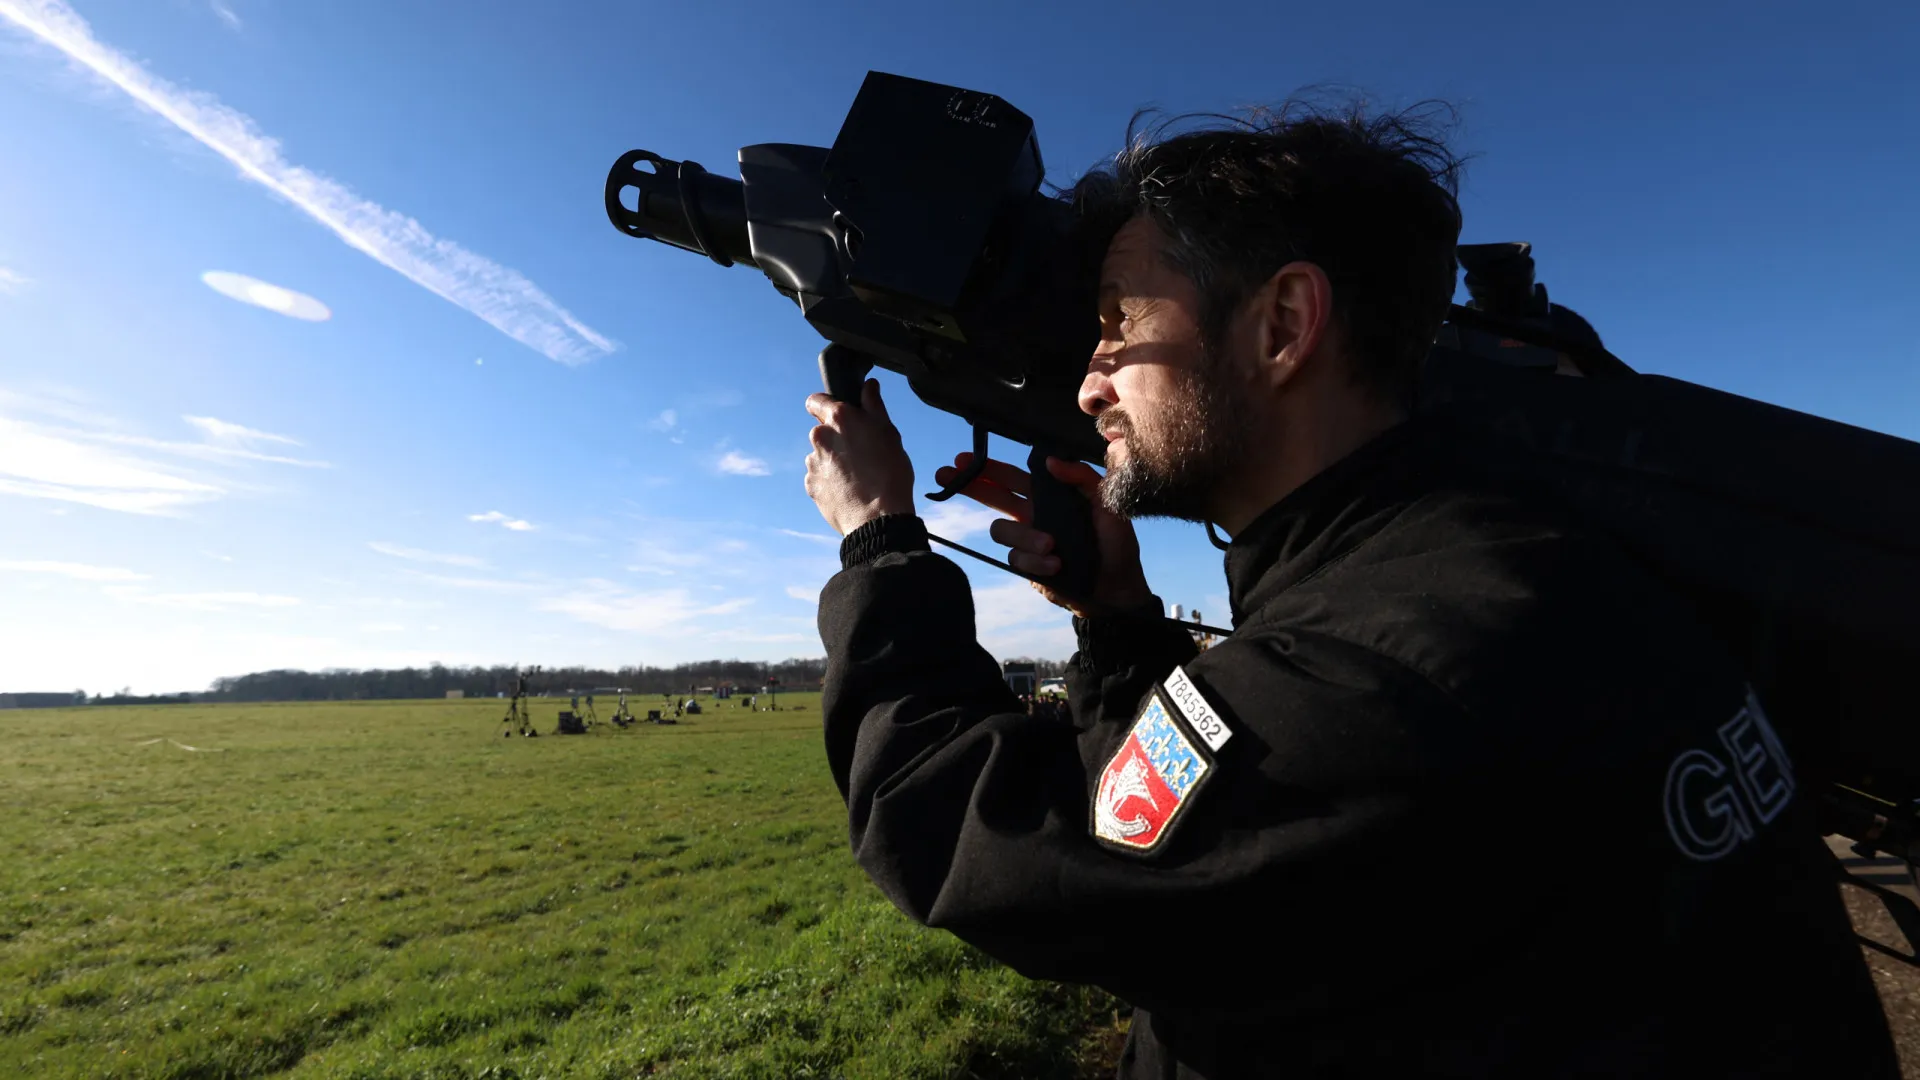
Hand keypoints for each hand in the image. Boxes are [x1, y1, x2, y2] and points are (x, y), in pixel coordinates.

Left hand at [804, 379, 914, 535]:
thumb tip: (869, 385)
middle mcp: (820, 437)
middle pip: (823, 431)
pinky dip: (831, 481)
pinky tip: (850, 490)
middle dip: (838, 438)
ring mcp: (812, 463)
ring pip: (821, 456)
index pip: (816, 400)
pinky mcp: (811, 486)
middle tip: (862, 453)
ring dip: (834, 461)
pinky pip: (819, 478)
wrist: (878, 518)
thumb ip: (874, 405)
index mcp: (839, 418)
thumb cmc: (889, 474)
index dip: (827, 405)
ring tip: (858, 476)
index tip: (840, 416)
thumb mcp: (889, 433)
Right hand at [932, 453, 1152, 618]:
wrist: (1118, 587)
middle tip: (946, 474)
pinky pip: (1016, 559)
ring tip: (1052, 545)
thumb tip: (1050, 461)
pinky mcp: (1028, 567)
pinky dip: (1037, 561)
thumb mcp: (1107, 503)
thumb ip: (1082, 477)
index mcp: (1050, 496)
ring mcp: (1028, 543)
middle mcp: (1034, 516)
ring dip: (1024, 536)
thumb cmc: (1116, 543)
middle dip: (971, 485)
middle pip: (993, 496)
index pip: (1013, 477)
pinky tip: (1057, 565)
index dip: (989, 468)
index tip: (964, 459)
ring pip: (1001, 530)